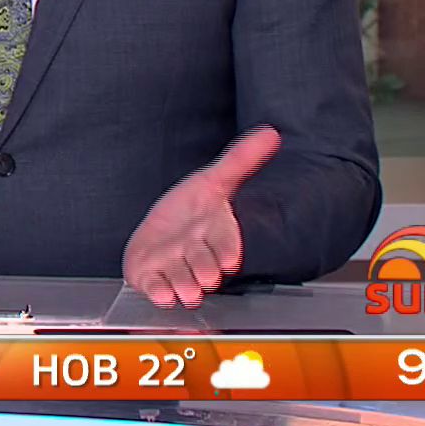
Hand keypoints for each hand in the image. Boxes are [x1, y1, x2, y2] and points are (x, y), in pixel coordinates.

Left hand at [123, 126, 280, 308]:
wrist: (156, 235)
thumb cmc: (188, 211)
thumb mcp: (211, 181)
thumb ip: (240, 160)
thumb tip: (271, 132)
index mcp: (214, 233)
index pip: (226, 242)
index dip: (226, 249)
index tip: (229, 258)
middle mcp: (197, 254)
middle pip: (205, 266)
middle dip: (205, 270)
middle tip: (206, 276)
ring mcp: (175, 269)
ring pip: (183, 282)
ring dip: (184, 286)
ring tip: (186, 290)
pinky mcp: (154, 280)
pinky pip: (158, 290)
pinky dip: (160, 293)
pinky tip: (161, 293)